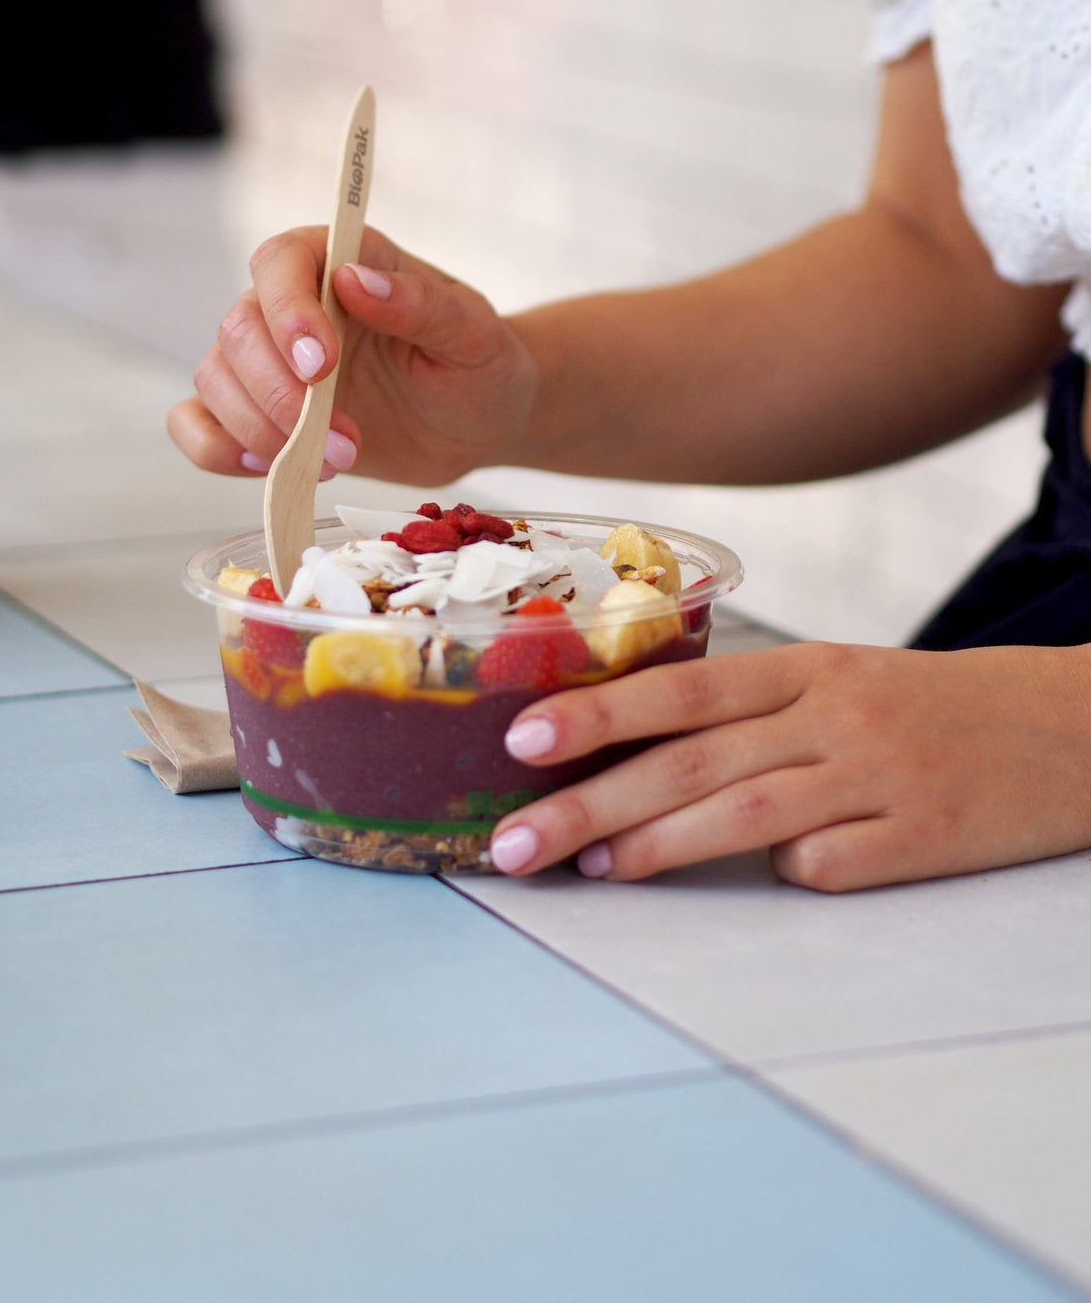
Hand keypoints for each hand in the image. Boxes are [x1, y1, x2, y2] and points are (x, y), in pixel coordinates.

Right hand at [167, 226, 537, 483]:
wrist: (477, 422)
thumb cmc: (478, 364)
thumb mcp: (472, 332)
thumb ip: (419, 304)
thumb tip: (355, 280)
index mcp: (340, 262)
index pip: (280, 262)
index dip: (286, 311)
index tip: (320, 367)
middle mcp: (291, 304)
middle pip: (238, 330)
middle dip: (281, 396)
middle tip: (344, 443)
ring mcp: (268, 361)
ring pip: (215, 379)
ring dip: (261, 431)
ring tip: (333, 463)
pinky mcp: (258, 414)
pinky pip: (197, 425)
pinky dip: (215, 450)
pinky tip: (269, 467)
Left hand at [487, 642, 1090, 889]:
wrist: (1069, 728)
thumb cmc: (925, 706)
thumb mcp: (839, 679)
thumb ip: (748, 713)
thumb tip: (629, 760)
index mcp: (807, 668)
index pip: (682, 690)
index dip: (597, 713)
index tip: (518, 739)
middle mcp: (834, 715)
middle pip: (692, 759)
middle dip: (591, 800)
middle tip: (513, 840)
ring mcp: (880, 777)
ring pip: (746, 814)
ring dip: (657, 846)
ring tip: (588, 867)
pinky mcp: (925, 838)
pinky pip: (833, 865)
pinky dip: (787, 873)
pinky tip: (757, 881)